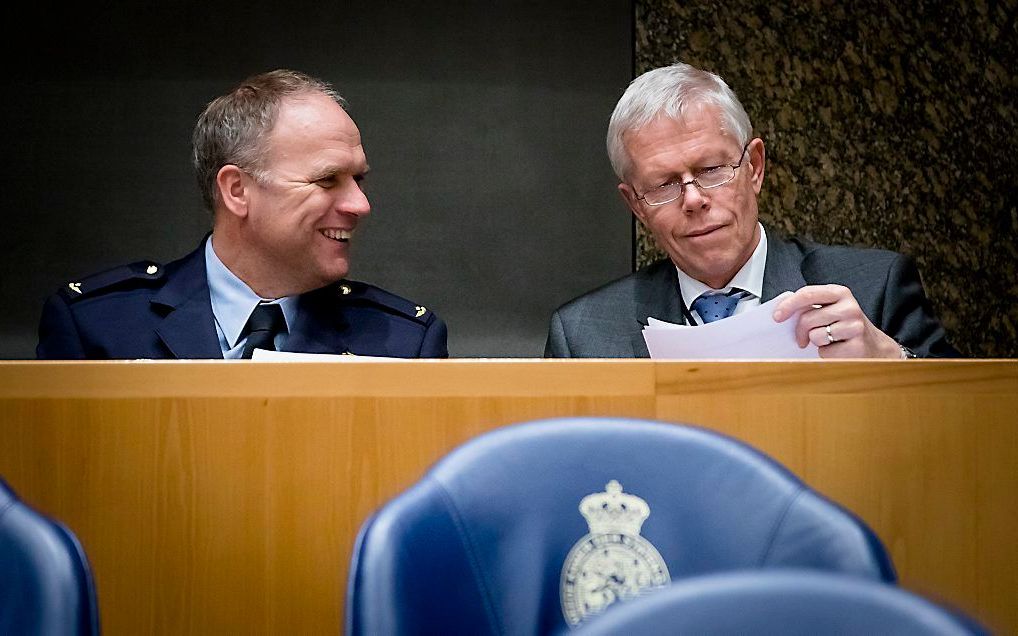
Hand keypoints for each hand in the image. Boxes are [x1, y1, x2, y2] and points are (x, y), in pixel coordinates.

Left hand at [772, 285, 902, 358]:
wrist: (874, 346)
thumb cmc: (844, 327)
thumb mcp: (830, 309)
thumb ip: (810, 306)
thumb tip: (781, 312)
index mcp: (840, 293)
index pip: (808, 293)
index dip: (789, 305)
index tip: (777, 316)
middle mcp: (850, 307)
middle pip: (807, 318)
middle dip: (800, 331)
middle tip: (803, 338)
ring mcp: (855, 326)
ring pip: (816, 336)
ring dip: (816, 342)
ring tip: (829, 340)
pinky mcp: (857, 345)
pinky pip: (826, 352)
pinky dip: (826, 354)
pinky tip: (838, 349)